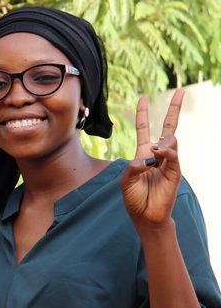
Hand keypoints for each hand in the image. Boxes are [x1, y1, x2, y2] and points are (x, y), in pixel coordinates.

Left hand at [120, 90, 182, 231]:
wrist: (145, 216)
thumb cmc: (134, 198)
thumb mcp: (125, 180)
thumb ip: (133, 166)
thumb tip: (148, 157)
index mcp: (143, 153)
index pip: (145, 129)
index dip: (143, 114)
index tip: (142, 98)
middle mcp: (157, 155)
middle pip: (168, 128)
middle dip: (174, 109)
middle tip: (181, 91)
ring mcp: (168, 163)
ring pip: (171, 141)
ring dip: (164, 142)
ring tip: (156, 150)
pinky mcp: (175, 173)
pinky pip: (173, 157)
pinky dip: (166, 152)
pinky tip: (158, 153)